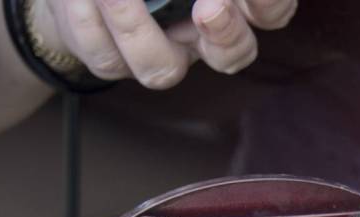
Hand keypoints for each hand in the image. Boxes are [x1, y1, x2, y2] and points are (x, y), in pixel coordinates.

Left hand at [35, 0, 297, 87]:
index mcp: (224, 6)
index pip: (270, 13)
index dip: (269, 6)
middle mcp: (199, 36)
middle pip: (232, 54)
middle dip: (226, 33)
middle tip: (209, 9)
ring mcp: (159, 54)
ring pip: (161, 68)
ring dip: (134, 25)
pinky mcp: (113, 62)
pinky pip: (106, 56)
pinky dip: (89, 20)